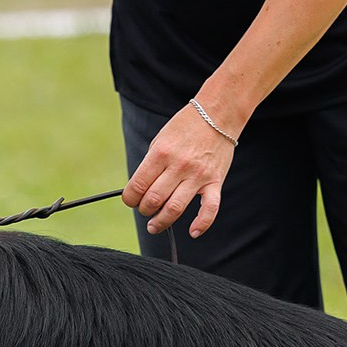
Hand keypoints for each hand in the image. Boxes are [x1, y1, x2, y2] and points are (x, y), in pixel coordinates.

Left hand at [123, 104, 236, 237]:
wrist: (217, 114)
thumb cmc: (185, 127)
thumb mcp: (160, 140)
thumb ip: (150, 165)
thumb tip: (140, 190)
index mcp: (160, 154)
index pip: (137, 186)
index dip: (130, 199)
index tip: (131, 200)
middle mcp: (178, 166)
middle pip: (153, 200)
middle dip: (144, 210)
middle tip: (145, 209)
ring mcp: (198, 175)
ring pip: (175, 208)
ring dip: (161, 221)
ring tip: (155, 226)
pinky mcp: (215, 181)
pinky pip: (210, 208)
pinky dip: (202, 224)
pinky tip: (193, 232)